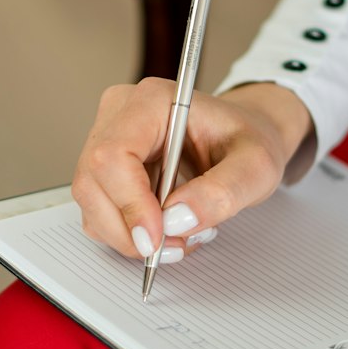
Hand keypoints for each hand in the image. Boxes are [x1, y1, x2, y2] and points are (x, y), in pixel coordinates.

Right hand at [71, 80, 312, 261]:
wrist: (242, 139)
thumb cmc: (246, 141)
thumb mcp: (255, 166)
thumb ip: (223, 191)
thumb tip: (177, 220)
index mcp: (151, 101)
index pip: (113, 155)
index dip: (130, 203)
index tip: (158, 238)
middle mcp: (119, 114)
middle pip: (92, 183)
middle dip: (130, 230)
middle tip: (176, 247)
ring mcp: (106, 139)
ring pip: (91, 203)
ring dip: (130, 236)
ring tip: (180, 237)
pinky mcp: (105, 169)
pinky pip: (98, 211)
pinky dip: (128, 233)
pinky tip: (164, 230)